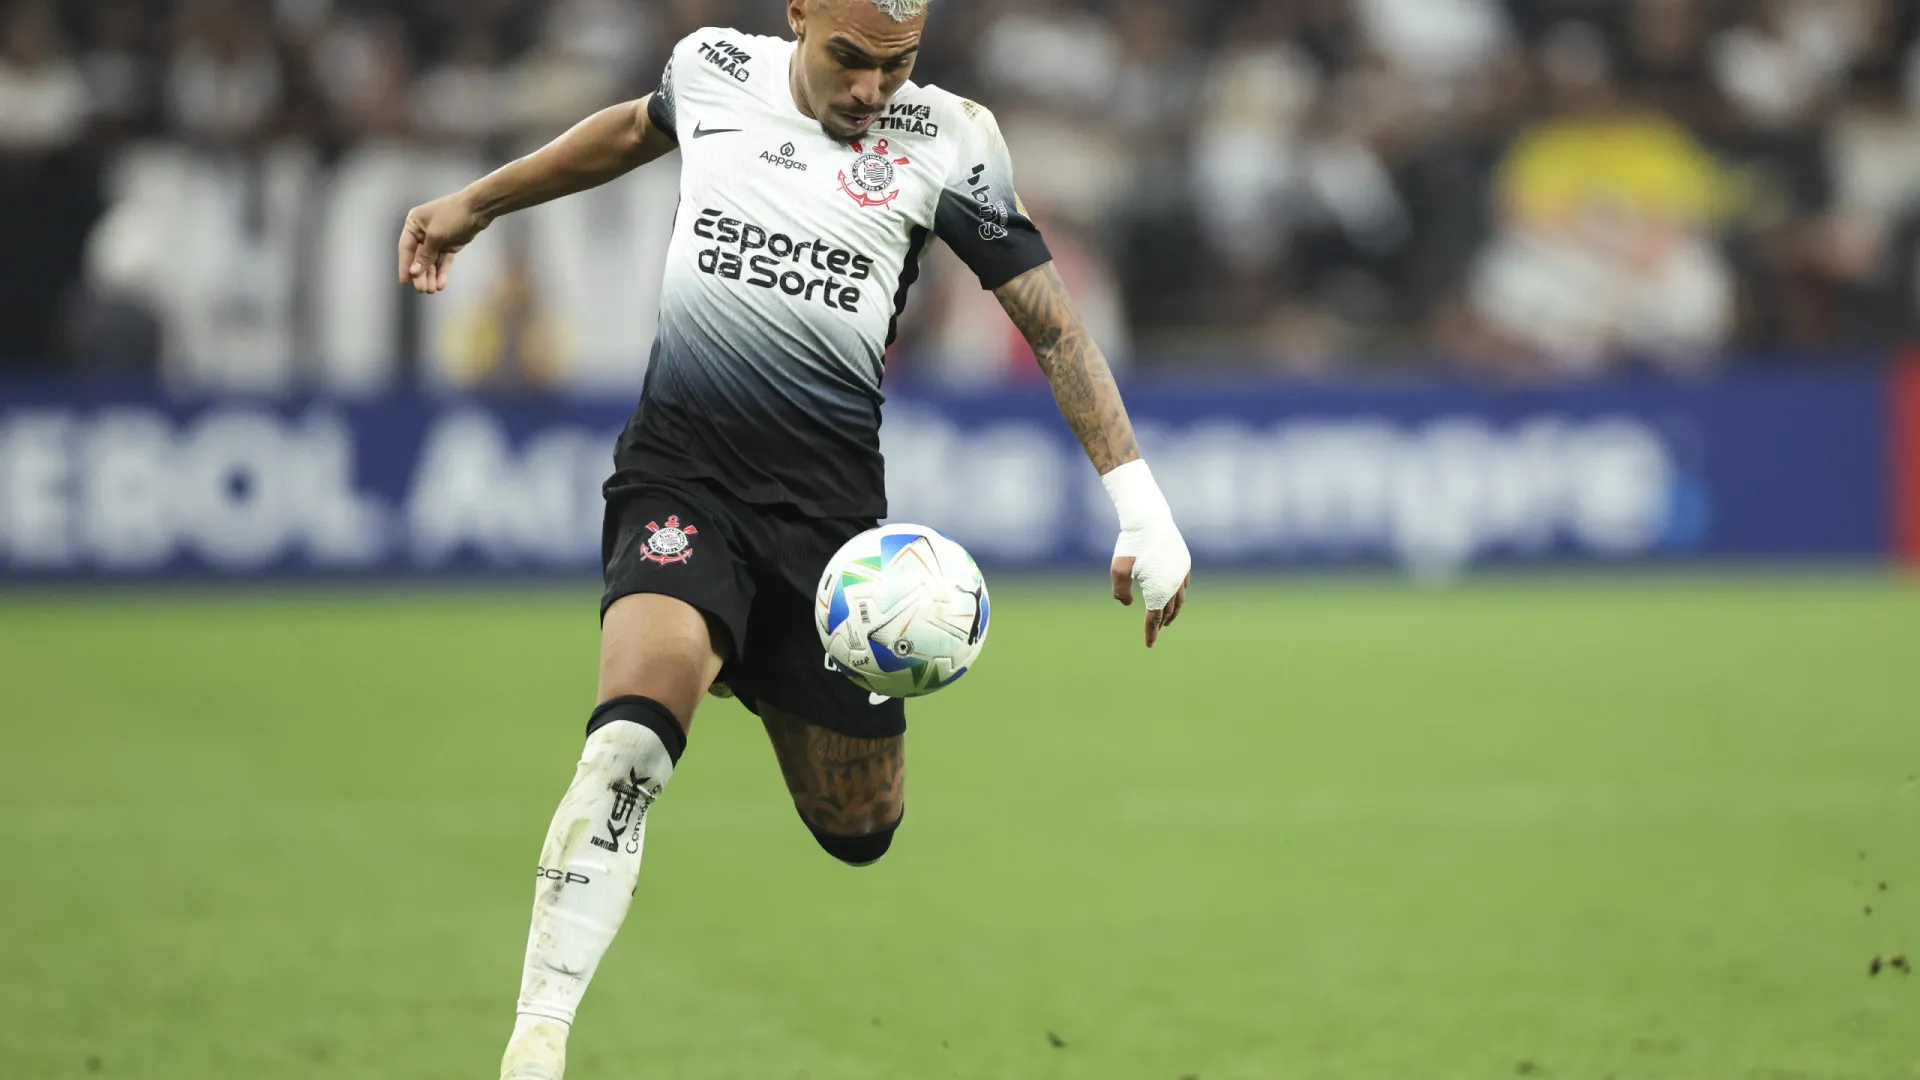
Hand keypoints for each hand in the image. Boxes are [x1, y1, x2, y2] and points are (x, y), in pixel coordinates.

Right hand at [397, 191, 487, 294]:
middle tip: (422, 290)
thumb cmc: (452, 215)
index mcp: (413, 224)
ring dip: (431, 276)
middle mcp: (422, 232)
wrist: (478, 208)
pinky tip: (441, 284)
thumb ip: (425, 256)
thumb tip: (414, 272)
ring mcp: (437, 239)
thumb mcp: (435, 236)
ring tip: (432, 290)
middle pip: (419, 257)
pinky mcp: (449, 245)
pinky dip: (442, 272)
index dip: (405, 266)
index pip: (405, 248)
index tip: (404, 282)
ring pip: (431, 261)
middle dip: (421, 274)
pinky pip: (443, 261)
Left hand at [1101, 459, 1191, 647]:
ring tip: (1166, 619)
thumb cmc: (1131, 544)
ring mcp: (1181, 572)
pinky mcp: (1184, 562)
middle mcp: (1174, 584)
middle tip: (1155, 632)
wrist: (1149, 519)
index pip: (1154, 617)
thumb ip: (1121, 591)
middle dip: (1162, 623)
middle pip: (1168, 611)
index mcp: (1158, 589)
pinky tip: (1173, 596)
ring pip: (1179, 600)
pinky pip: (1183, 585)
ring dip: (1172, 612)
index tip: (1149, 646)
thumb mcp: (1118, 569)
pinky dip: (1178, 595)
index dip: (1151, 633)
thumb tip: (1129, 604)